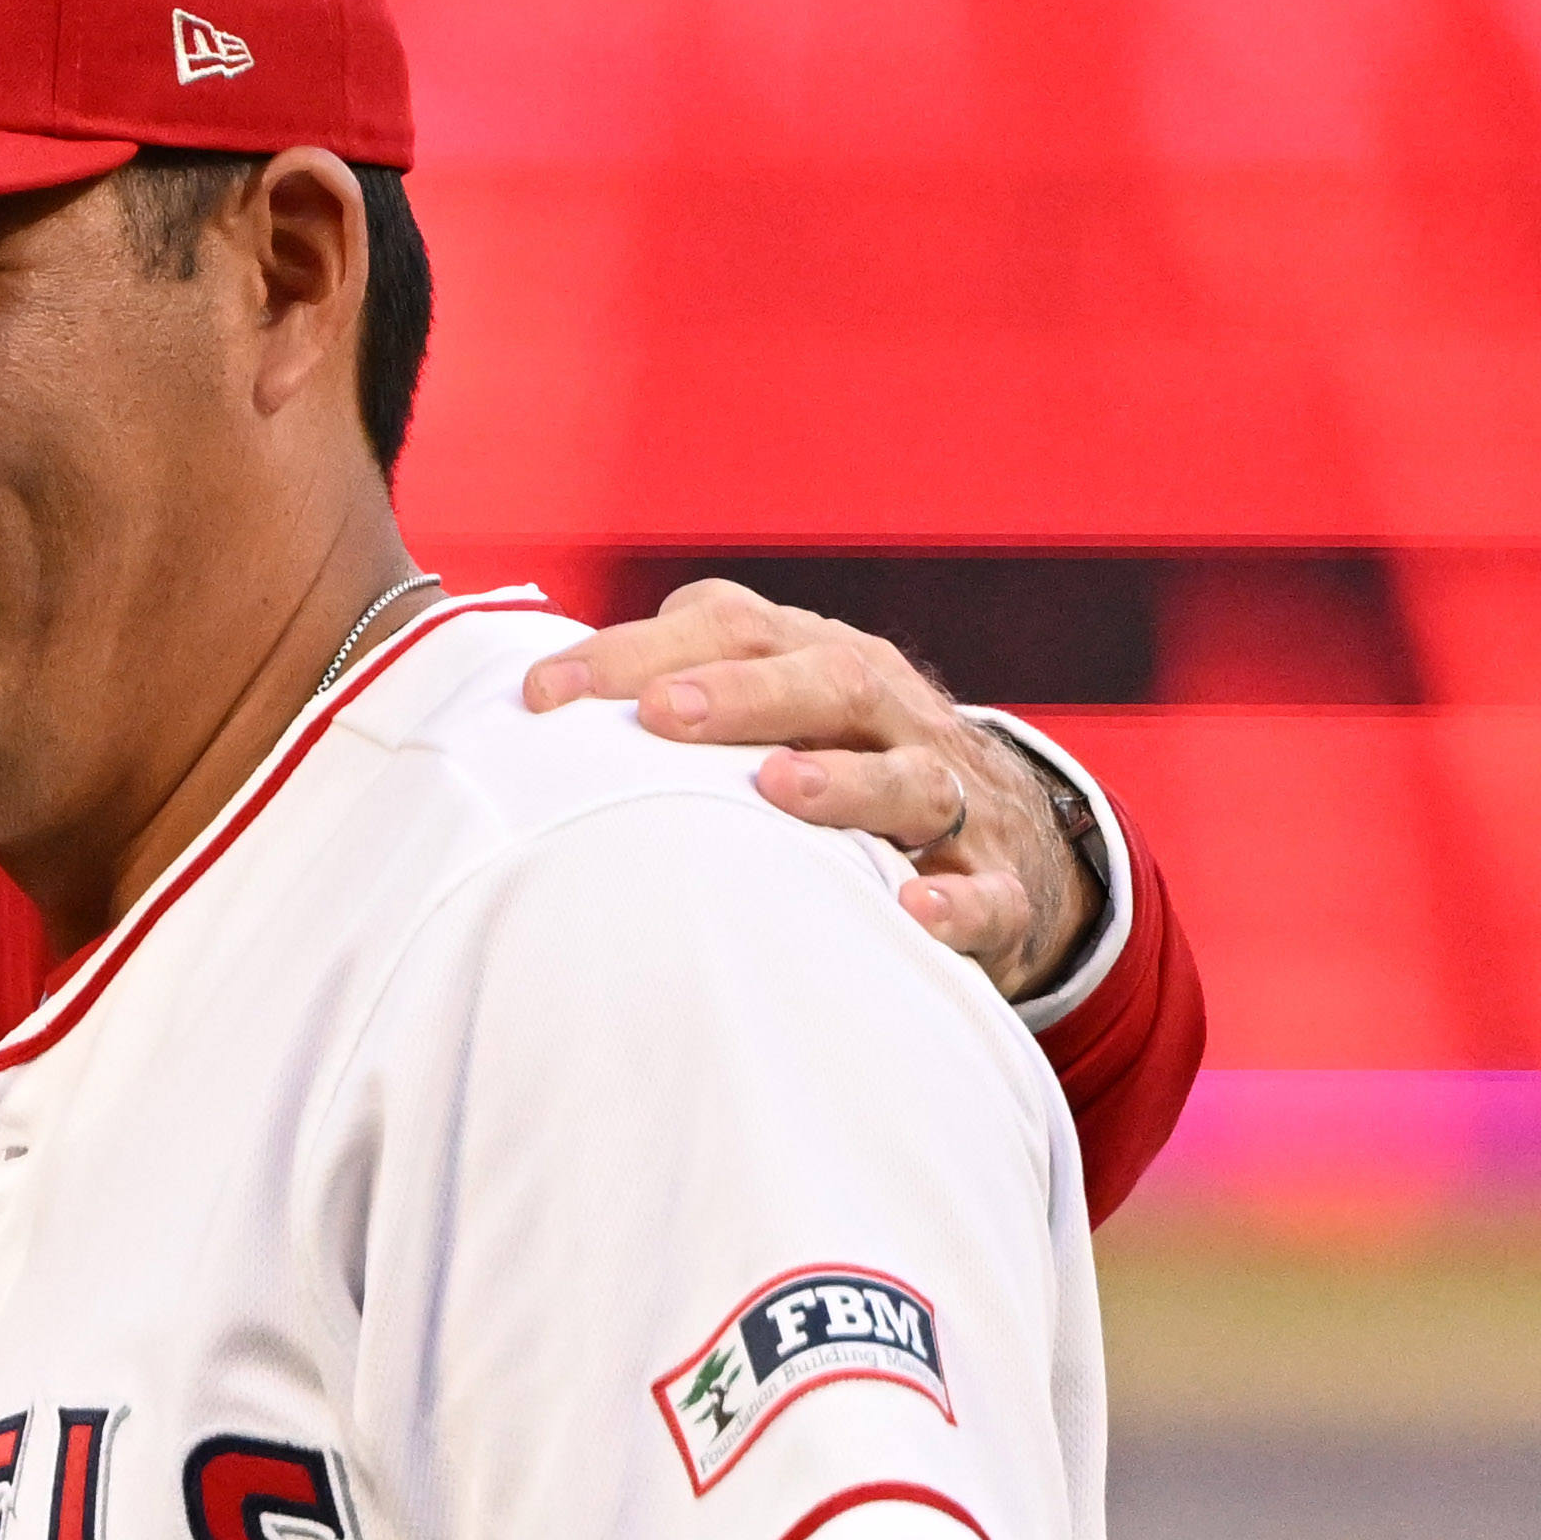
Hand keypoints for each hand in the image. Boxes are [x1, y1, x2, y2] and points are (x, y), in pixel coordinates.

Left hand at [526, 578, 1099, 1001]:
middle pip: (828, 681)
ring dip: (841, 783)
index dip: (640, 650)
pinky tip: (910, 911)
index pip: (734, 628)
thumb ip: (679, 703)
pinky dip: (953, 902)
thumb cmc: (844, 772)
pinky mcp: (996, 885)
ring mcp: (949, 798)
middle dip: (742, 693)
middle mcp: (889, 717)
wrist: (1007, 847)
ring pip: (908, 778)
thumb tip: (533, 698)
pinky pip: (983, 891)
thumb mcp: (777, 717)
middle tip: (658, 713)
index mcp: (824, 666)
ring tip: (774, 790)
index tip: (543, 693)